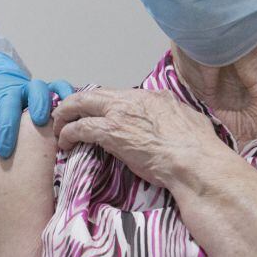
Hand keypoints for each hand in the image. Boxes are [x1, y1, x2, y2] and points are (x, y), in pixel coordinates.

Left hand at [0, 50, 73, 158]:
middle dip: (6, 127)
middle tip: (6, 151)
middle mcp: (9, 93)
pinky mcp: (46, 88)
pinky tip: (68, 108)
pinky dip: (64, 94)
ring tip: (42, 121)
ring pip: (35, 90)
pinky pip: (58, 86)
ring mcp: (28, 89)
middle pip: (8, 105)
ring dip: (38, 104)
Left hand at [52, 88, 224, 190]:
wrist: (195, 162)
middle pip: (92, 93)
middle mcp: (132, 99)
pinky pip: (79, 128)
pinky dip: (67, 134)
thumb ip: (175, 115)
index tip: (92, 112)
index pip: (115, 94)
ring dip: (65, 117)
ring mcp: (119, 114)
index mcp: (151, 96)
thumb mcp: (189, 120)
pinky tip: (64, 142)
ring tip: (58, 129)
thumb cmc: (198, 149)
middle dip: (74, 103)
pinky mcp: (110, 132)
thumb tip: (175, 118)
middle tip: (64, 115)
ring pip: (80, 105)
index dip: (99, 103)